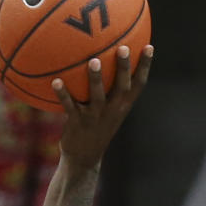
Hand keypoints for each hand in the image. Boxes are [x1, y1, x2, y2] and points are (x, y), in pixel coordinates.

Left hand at [52, 44, 153, 170]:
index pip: (138, 84)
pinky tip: (56, 81)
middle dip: (124, 68)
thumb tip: (105, 58)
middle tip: (124, 48)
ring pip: (97, 97)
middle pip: (121, 87)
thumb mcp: (109, 111)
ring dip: (96, 79)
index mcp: (122, 106)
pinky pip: (70, 106)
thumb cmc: (96, 128)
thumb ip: (111, 90)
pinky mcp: (78, 123)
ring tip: (94, 61)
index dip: (145, 66)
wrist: (84, 158)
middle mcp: (112, 111)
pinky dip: (63, 94)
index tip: (149, 46)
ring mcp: (95, 117)